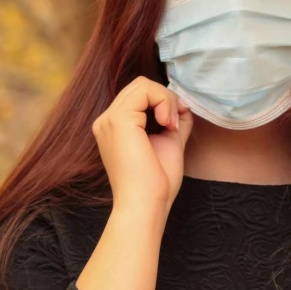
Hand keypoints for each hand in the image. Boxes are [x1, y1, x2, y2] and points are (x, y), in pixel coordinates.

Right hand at [92, 76, 192, 214]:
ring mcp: (110, 119)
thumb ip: (174, 121)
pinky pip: (146, 91)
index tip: (176, 123)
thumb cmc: (156, 182)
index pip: (138, 96)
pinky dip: (164, 102)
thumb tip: (184, 105)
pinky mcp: (120, 120)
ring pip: (143, 85)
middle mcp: (106, 121)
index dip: (162, 102)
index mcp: (114, 127)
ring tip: (170, 126)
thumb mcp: (168, 142)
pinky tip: (167, 125)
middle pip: (140, 86)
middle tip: (174, 125)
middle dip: (166, 99)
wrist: (146, 204)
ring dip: (166, 100)